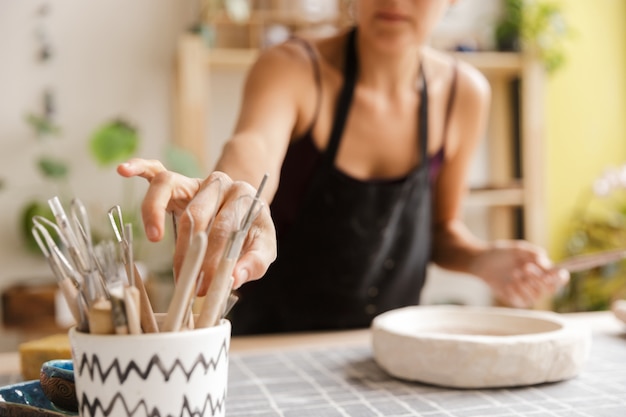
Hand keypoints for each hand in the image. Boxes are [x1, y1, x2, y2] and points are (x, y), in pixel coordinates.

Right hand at [117, 158, 276, 293]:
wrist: (245, 211)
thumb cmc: (250, 233)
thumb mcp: (263, 249)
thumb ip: (253, 264)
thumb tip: (235, 278)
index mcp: (244, 197)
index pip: (224, 228)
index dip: (212, 259)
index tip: (205, 287)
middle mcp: (220, 183)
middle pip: (197, 212)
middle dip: (188, 250)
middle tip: (184, 281)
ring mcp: (196, 181)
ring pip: (171, 188)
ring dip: (156, 213)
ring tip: (154, 238)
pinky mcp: (178, 182)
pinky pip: (155, 170)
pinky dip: (139, 167)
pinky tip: (124, 170)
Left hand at [471, 240, 569, 307]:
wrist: (480, 260)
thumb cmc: (500, 253)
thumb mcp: (516, 249)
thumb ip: (531, 252)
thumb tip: (544, 259)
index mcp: (541, 269)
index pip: (558, 278)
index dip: (560, 277)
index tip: (555, 273)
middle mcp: (537, 282)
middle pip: (550, 288)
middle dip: (539, 278)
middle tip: (525, 267)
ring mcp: (526, 292)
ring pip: (537, 296)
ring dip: (527, 285)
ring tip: (514, 273)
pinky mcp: (516, 299)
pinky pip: (523, 302)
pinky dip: (517, 293)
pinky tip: (508, 284)